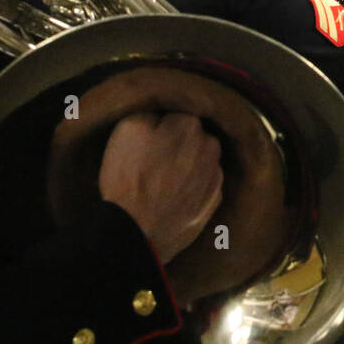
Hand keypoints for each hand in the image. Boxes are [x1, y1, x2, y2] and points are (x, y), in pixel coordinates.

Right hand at [98, 112, 223, 263]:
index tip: (149, 142)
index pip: (177, 116)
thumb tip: (162, 115)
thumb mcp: (126, 129)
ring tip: (163, 183)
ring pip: (201, 161)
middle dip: (178, 145)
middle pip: (193, 138)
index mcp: (189, 124)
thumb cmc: (128, 178)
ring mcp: (216, 174)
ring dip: (188, 166)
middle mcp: (211, 146)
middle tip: (155, 162)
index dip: (160, 128)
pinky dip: (193, 187)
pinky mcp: (216, 200)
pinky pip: (205, 184)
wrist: (138, 230)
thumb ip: (151, 112)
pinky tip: (174, 197)